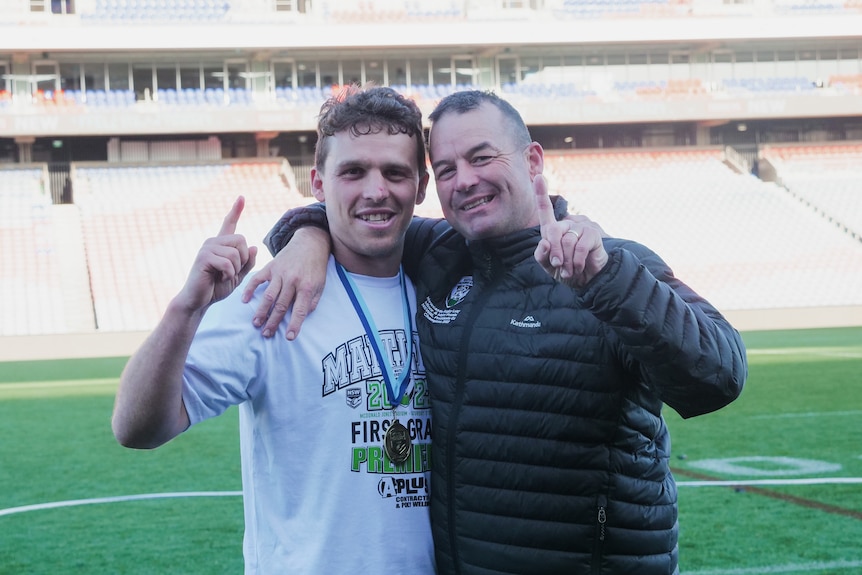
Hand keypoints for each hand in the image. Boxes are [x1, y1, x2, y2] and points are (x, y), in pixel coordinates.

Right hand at [176, 196, 257, 311]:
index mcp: (221, 244)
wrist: (198, 301)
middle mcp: (213, 242)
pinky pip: (228, 262)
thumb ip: (247, 262)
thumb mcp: (238, 275)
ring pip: (236, 253)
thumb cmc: (216, 288)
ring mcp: (207, 248)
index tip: (242, 197)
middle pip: (242, 240)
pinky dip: (229, 274)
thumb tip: (255, 247)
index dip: (236, 210)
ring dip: (235, 269)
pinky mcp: (204, 257)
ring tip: (224, 276)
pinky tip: (220, 279)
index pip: (229, 223)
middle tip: (232, 272)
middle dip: (244, 259)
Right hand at [242, 226, 329, 339]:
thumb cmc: (316, 266)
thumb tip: (304, 315)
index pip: (300, 310)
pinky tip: (245, 300)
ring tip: (256, 323)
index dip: (295, 325)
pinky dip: (250, 289)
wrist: (310, 243)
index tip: (289, 337)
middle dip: (273, 322)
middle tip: (266, 334)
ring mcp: (280, 273)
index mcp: (307, 286)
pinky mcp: (271, 266)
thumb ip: (313, 300)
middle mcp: (292, 280)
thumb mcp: (321, 284)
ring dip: (261, 311)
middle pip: (281, 305)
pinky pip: (258, 278)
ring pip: (269, 295)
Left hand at [533, 175, 607, 287]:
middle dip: (553, 251)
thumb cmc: (566, 271)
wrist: (587, 280)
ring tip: (569, 270)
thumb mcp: (548, 265)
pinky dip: (576, 262)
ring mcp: (581, 227)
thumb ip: (542, 255)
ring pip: (567, 241)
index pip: (545, 210)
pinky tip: (578, 268)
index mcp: (553, 230)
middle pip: (552, 231)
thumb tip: (544, 243)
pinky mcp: (593, 233)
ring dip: (566, 261)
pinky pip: (579, 247)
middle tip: (558, 266)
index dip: (541, 194)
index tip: (538, 177)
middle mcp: (567, 224)